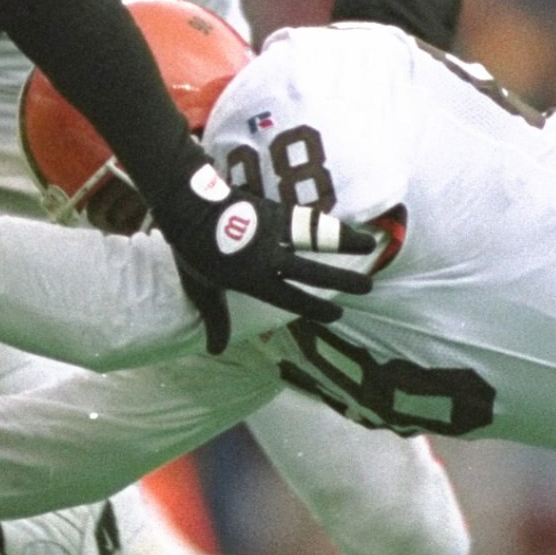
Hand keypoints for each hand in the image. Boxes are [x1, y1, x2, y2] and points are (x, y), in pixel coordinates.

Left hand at [149, 157, 373, 351]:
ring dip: (343, 240)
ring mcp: (272, 231)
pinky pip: (303, 219)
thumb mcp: (202, 290)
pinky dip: (323, 222)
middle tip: (367, 287)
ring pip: (314, 238)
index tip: (337, 315)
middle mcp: (268, 257)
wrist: (186, 204)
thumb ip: (216, 319)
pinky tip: (339, 225)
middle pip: (312, 271)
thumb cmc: (191, 251)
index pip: (291, 298)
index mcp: (252, 280)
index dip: (316, 308)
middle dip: (342, 280)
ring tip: (369, 243)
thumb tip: (216, 350)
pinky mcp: (273, 210)